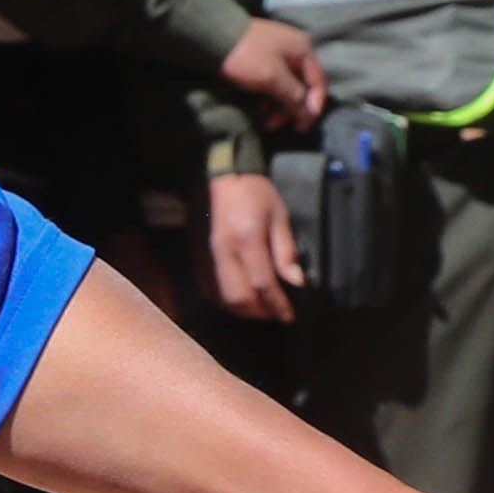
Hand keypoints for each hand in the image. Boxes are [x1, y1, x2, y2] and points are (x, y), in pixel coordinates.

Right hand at [202, 168, 301, 322]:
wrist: (214, 177)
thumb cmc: (252, 192)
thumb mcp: (278, 214)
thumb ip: (285, 249)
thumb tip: (296, 281)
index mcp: (246, 239)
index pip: (262, 283)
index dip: (277, 304)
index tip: (290, 316)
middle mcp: (223, 253)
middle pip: (239, 297)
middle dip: (260, 312)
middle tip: (276, 314)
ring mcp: (206, 258)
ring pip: (222, 298)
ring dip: (242, 311)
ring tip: (260, 310)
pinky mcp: (197, 259)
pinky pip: (209, 290)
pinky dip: (225, 302)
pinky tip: (239, 300)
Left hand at [215, 14, 325, 129]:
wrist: (210, 36)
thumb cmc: (246, 56)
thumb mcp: (272, 77)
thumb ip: (293, 96)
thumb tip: (308, 114)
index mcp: (304, 50)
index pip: (318, 83)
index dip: (313, 107)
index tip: (302, 127)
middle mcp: (294, 50)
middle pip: (301, 86)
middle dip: (290, 108)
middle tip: (274, 126)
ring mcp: (276, 54)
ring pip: (285, 85)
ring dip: (277, 105)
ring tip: (264, 120)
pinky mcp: (259, 59)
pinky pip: (271, 82)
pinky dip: (268, 96)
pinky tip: (258, 108)